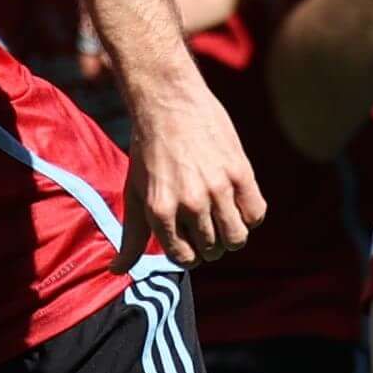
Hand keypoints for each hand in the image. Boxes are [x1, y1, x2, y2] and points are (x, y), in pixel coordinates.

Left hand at [124, 76, 263, 264]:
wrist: (169, 101)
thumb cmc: (148, 150)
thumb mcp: (135, 193)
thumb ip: (132, 236)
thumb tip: (116, 271)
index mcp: (160, 211)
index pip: (184, 258)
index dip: (189, 253)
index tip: (189, 240)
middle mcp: (189, 204)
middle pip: (213, 250)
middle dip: (210, 245)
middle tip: (206, 226)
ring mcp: (217, 188)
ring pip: (237, 238)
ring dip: (231, 236)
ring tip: (223, 220)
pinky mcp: (240, 172)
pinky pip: (256, 214)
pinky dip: (250, 216)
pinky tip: (238, 203)